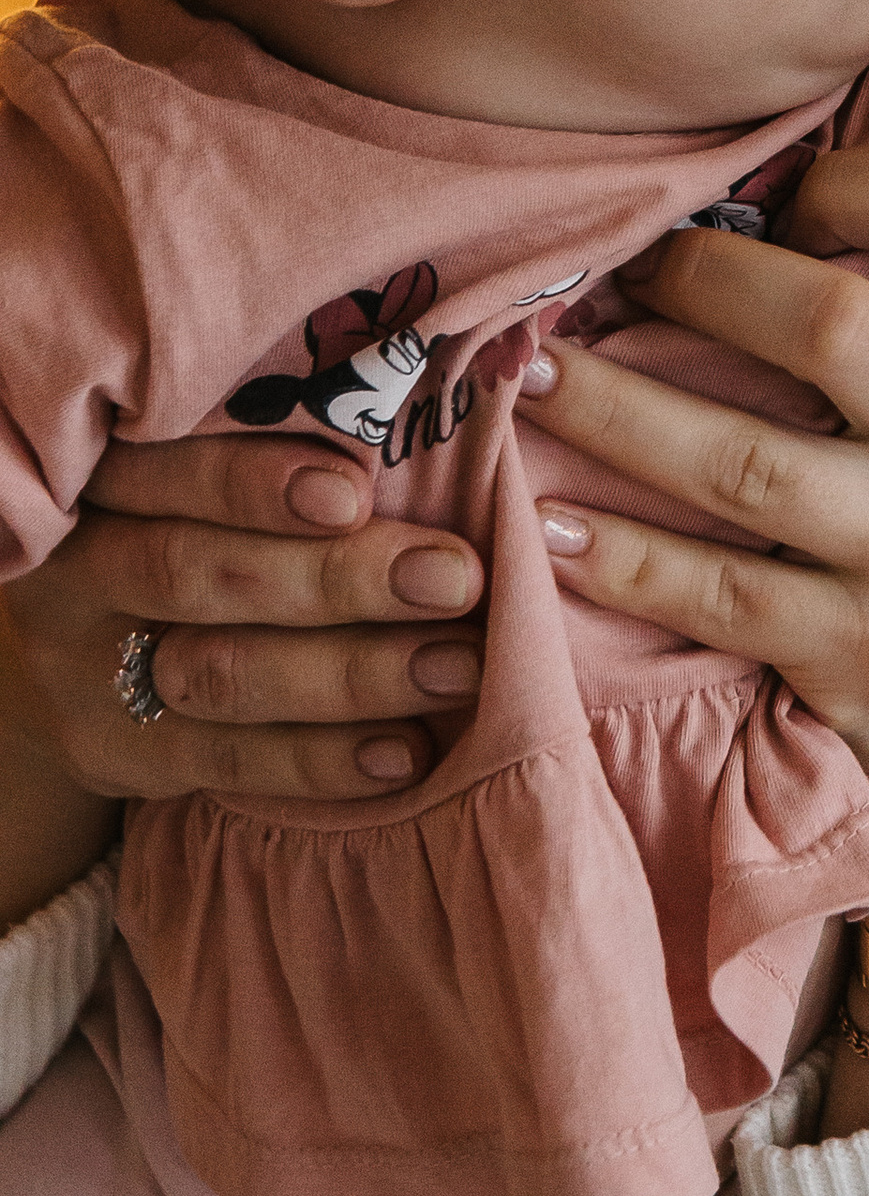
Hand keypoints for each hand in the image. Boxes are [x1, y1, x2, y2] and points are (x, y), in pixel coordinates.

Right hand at [0, 441, 486, 930]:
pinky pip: (222, 762)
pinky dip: (319, 761)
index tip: (356, 492)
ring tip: (458, 668)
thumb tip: (446, 433)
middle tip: (455, 580)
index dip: (252, 481)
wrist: (83, 654)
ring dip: (353, 675)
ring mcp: (85, 666)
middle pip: (195, 572)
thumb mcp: (209, 482)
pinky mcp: (114, 751)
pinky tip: (404, 753)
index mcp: (105, 476)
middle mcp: (82, 566)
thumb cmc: (202, 530)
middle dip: (337, 578)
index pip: (165, 466)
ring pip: (217, 674)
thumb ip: (295, 452)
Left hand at [521, 146, 868, 930]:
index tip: (771, 209)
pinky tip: (546, 528)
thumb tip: (792, 208)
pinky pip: (712, 591)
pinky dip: (617, 556)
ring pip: (739, 461)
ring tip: (532, 376)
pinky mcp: (863, 658)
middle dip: (695, 280)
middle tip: (612, 273)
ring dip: (612, 410)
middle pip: (824, 319)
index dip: (841, 179)